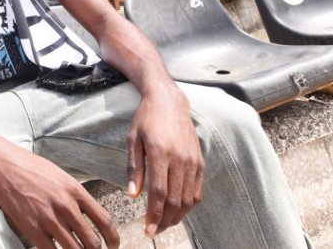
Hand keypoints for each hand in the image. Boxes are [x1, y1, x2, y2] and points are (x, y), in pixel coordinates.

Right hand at [0, 135, 118, 248]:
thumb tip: (89, 216)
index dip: (113, 239)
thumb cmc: (30, 168)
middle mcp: (66, 206)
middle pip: (92, 241)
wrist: (2, 164)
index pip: (105, 221)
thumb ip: (75, 195)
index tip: (113, 245)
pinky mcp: (32, 229)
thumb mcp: (60, 176)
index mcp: (75, 190)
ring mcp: (49, 219)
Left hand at [127, 88, 203, 236]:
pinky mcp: (200, 162)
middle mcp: (179, 158)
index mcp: (160, 152)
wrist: (170, 102)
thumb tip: (132, 195)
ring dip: (177, 216)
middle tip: (154, 231)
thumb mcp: (133, 139)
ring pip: (188, 199)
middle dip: (164, 220)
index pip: (159, 193)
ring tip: (164, 224)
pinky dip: (188, 205)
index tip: (147, 229)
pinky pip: (197, 190)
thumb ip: (134, 168)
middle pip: (175, 200)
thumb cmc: (146, 119)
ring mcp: (192, 161)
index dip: (154, 215)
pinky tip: (177, 211)